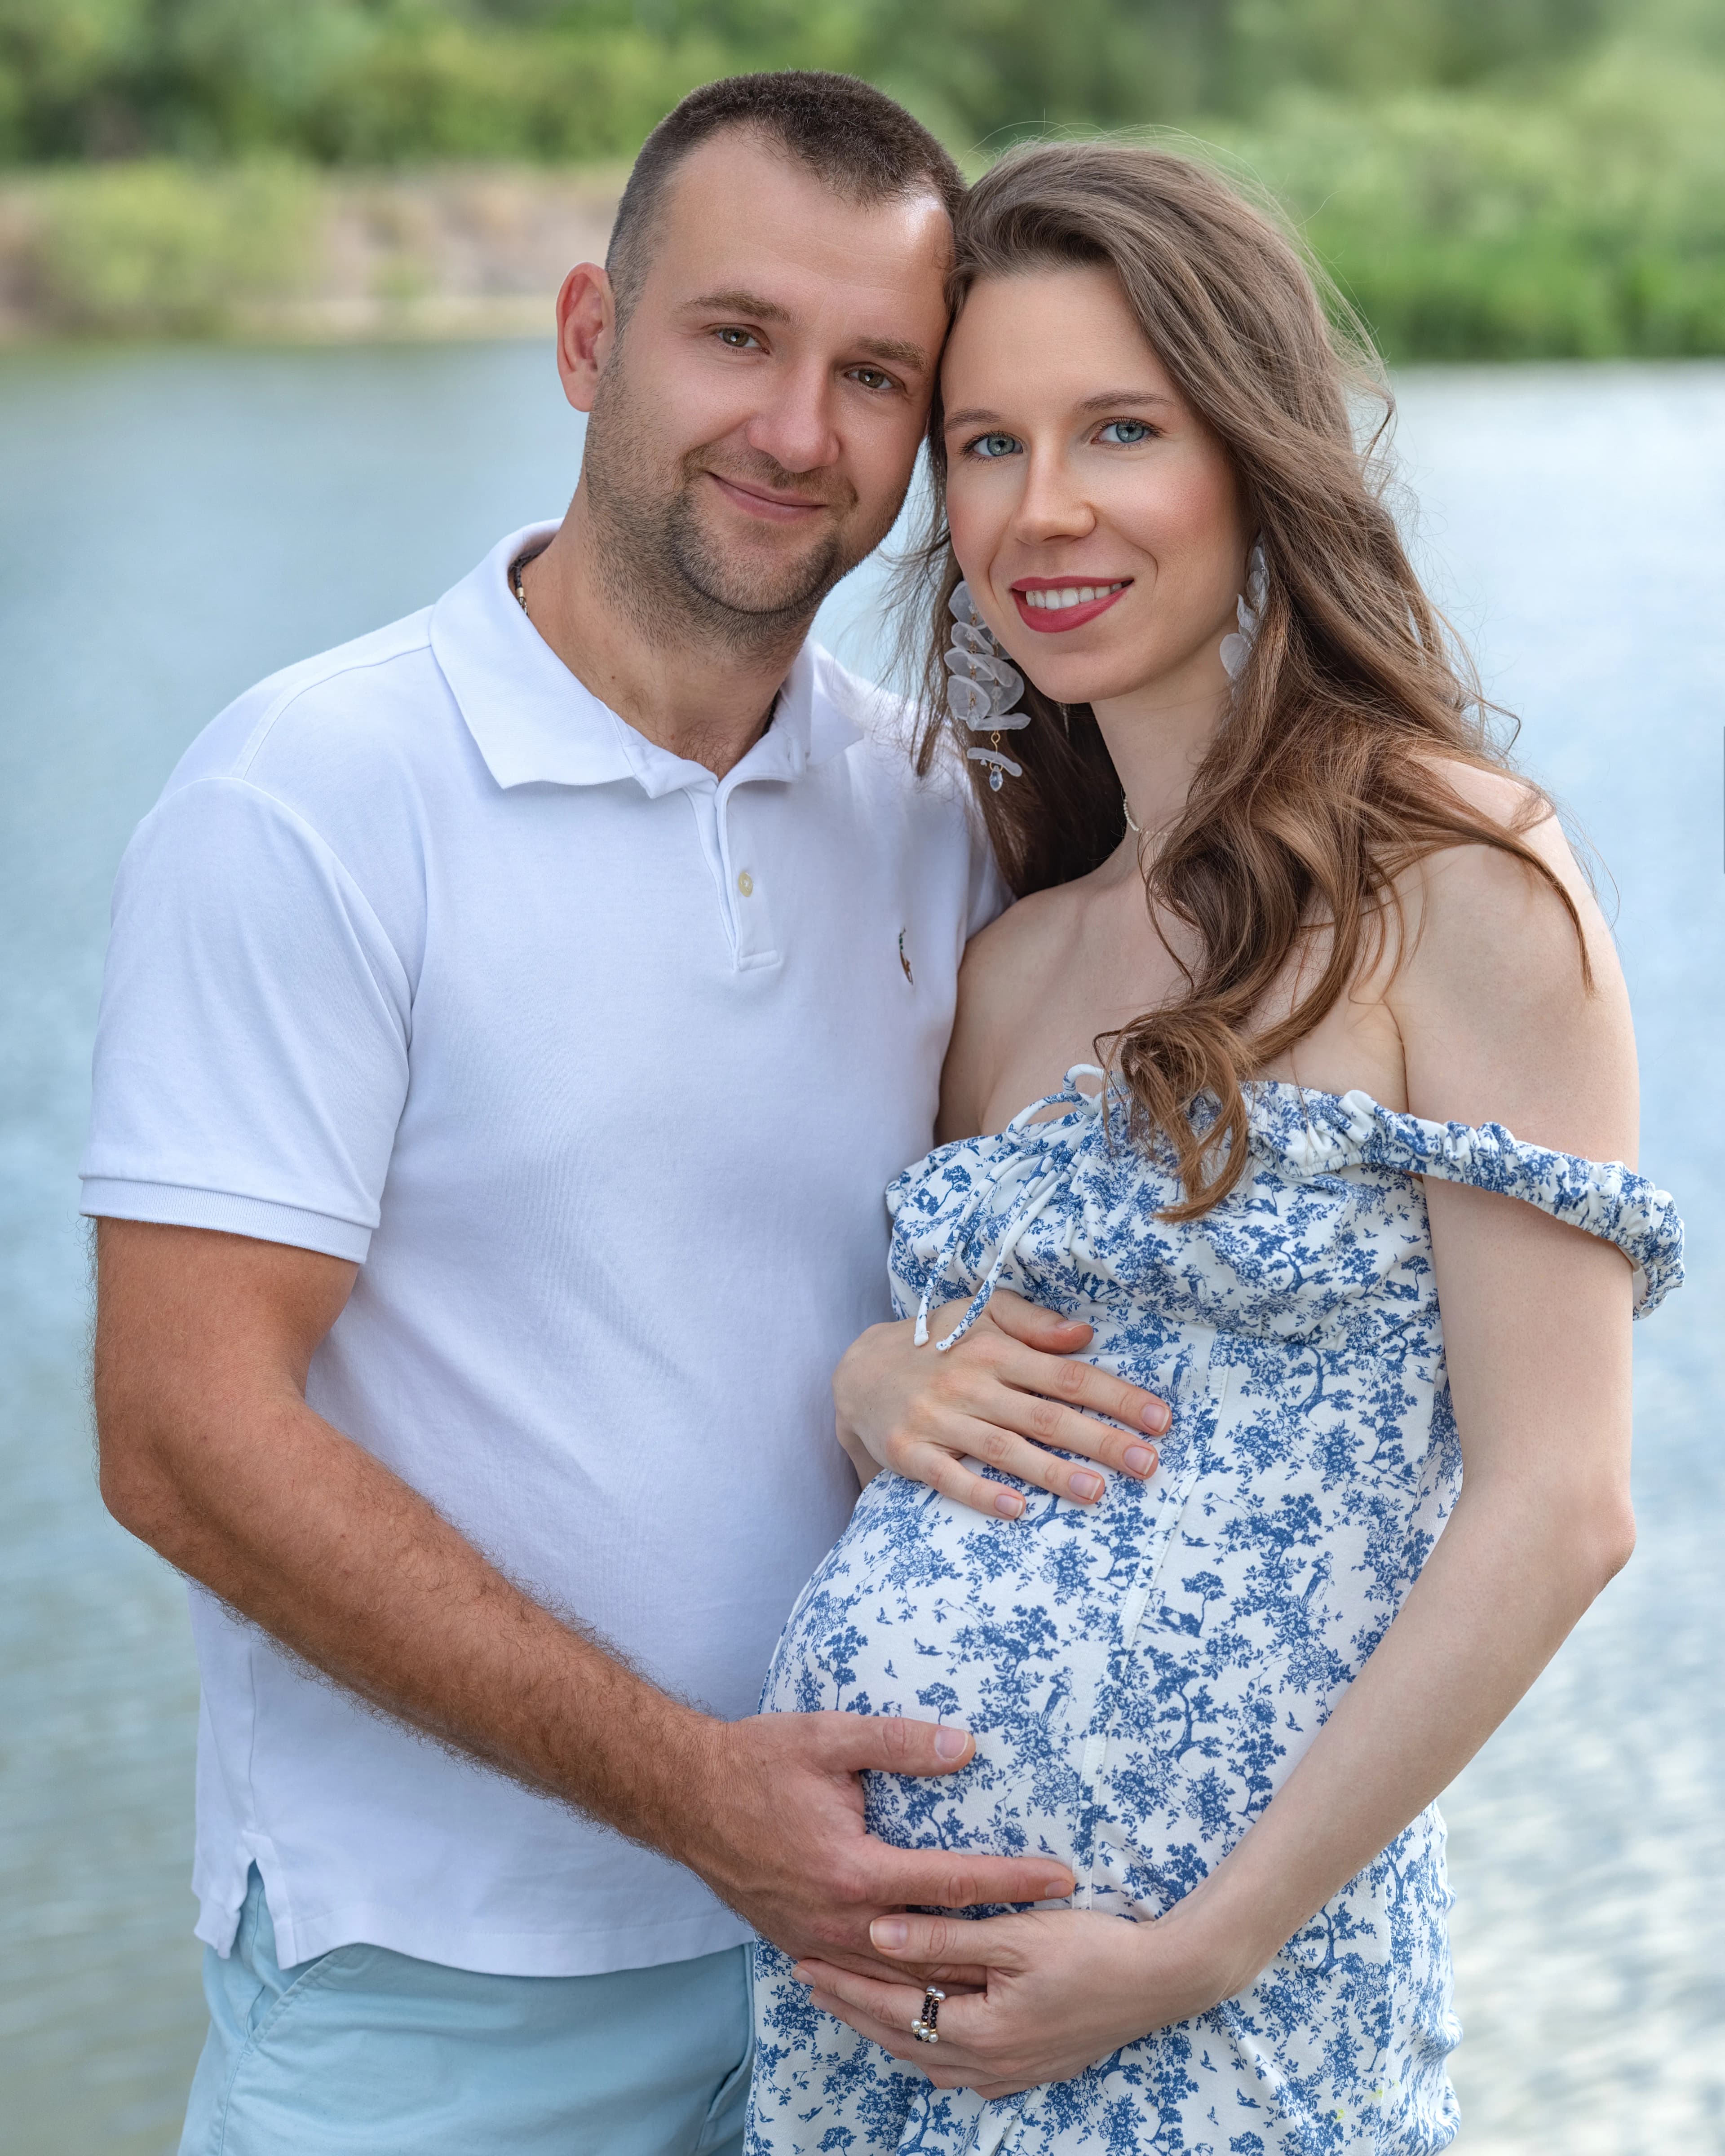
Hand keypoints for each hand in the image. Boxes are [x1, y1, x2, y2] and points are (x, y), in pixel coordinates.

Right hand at [663, 1711, 1075, 1985]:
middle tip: (1055, 1943)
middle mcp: (839, 1918)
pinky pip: (863, 1977)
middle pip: (936, 1950)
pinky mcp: (799, 1945)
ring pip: (900, 1976)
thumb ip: (898, 1741)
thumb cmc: (756, 1761)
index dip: (1012, 1880)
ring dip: (954, 1977)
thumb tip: (965, 1747)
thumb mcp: (828, 1736)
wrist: (683, 1796)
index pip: (953, 1881)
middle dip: (997, 1949)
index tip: (1061, 1878)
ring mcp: (816, 1941)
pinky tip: (930, 1984)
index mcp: (853, 1869)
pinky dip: (903, 1983)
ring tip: (1009, 1975)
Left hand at [793, 1905, 1233, 2095]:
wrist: (1164, 1980)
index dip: (843, 1983)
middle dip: (850, 2007)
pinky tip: (921, 2037)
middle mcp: (987, 2065)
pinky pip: (960, 2069)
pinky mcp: (1031, 2068)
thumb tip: (876, 1932)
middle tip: (808, 1979)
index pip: (889, 2008)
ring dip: (884, 2029)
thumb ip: (942, 1939)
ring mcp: (1010, 2073)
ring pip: (926, 2059)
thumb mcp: (1012, 1936)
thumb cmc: (1092, 1949)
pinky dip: (926, 2047)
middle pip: (899, 2038)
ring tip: (848, 2002)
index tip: (802, 1959)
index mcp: (977, 2032)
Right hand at [833, 1289, 1170, 1518]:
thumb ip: (1033, 1321)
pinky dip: (981, 1494)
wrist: (859, 1371)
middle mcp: (969, 1382)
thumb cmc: (937, 1343)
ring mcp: (938, 1418)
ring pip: (1004, 1449)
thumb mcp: (980, 1314)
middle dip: (1100, 1440)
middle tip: (1148, 1464)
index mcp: (995, 1348)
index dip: (1116, 1397)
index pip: (1067, 1375)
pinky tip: (1016, 1510)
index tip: (1159, 1419)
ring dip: (1052, 1472)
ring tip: (1098, 1492)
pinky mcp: (909, 1451)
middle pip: (1045, 1415)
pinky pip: (948, 1476)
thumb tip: (1084, 1334)